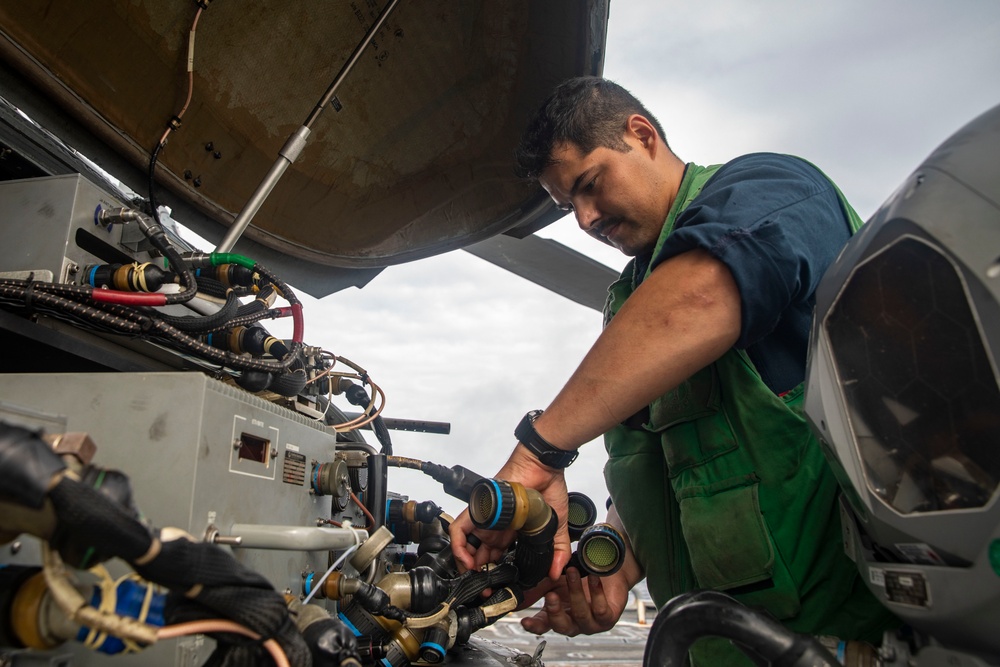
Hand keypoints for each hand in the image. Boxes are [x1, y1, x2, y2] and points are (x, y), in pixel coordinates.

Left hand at [449, 443, 571, 579]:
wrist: (543, 468)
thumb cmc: (548, 488)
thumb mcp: (556, 526)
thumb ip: (558, 549)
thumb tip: (557, 571)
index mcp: (511, 531)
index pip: (495, 557)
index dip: (493, 573)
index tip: (495, 586)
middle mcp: (496, 527)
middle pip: (477, 554)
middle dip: (478, 573)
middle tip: (483, 586)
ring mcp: (487, 519)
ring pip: (465, 545)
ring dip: (465, 564)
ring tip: (475, 576)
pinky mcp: (479, 510)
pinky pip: (460, 530)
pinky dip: (458, 547)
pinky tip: (468, 561)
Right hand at [520, 567, 628, 635]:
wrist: (607, 568)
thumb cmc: (581, 575)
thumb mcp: (556, 579)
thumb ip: (540, 585)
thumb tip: (520, 591)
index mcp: (558, 615)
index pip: (542, 625)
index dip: (533, 625)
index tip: (525, 621)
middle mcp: (574, 622)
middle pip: (561, 626)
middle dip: (555, 611)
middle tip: (551, 595)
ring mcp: (591, 622)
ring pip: (581, 614)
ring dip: (575, 592)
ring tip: (572, 572)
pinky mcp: (608, 618)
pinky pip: (601, 609)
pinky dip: (596, 592)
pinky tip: (593, 577)